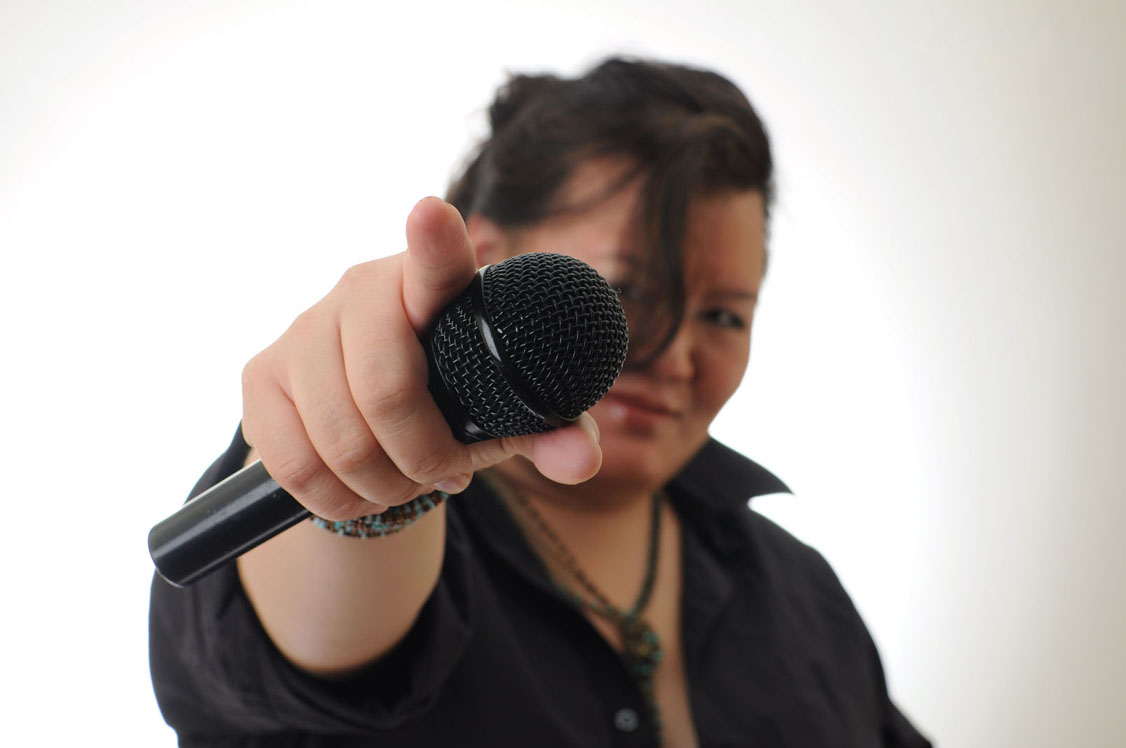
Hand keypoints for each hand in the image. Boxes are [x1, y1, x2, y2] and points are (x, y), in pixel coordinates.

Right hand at [239, 198, 601, 520]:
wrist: (370, 409)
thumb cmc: (453, 390)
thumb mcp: (505, 410)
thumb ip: (551, 430)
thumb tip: (584, 461)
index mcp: (433, 285)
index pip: (435, 259)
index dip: (433, 242)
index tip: (432, 213)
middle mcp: (359, 290)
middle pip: (386, 393)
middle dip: (425, 458)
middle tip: (445, 472)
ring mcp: (302, 330)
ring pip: (340, 440)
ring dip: (384, 486)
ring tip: (406, 480)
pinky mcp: (260, 375)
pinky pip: (294, 464)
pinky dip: (337, 500)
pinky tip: (360, 489)